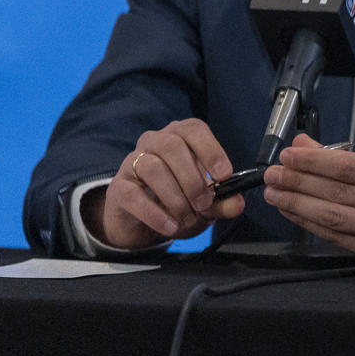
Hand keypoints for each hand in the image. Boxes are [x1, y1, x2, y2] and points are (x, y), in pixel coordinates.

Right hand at [86, 120, 245, 250]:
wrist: (142, 220)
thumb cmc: (178, 199)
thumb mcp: (205, 202)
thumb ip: (221, 201)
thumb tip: (237, 204)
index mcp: (180, 136)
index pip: (194, 129)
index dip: (211, 150)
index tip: (225, 175)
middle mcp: (154, 142)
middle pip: (172, 147)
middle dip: (193, 178)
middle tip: (205, 204)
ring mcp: (132, 162)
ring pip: (152, 168)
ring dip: (175, 196)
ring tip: (188, 218)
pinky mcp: (118, 187)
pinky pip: (133, 194)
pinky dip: (154, 213)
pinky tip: (170, 226)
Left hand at [264, 135, 354, 272]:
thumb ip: (346, 158)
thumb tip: (304, 146)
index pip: (351, 167)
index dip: (315, 162)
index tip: (289, 155)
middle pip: (339, 192)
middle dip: (299, 182)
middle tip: (273, 175)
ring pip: (334, 217)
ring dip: (297, 204)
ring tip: (275, 193)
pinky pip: (336, 237)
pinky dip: (309, 223)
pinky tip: (293, 213)